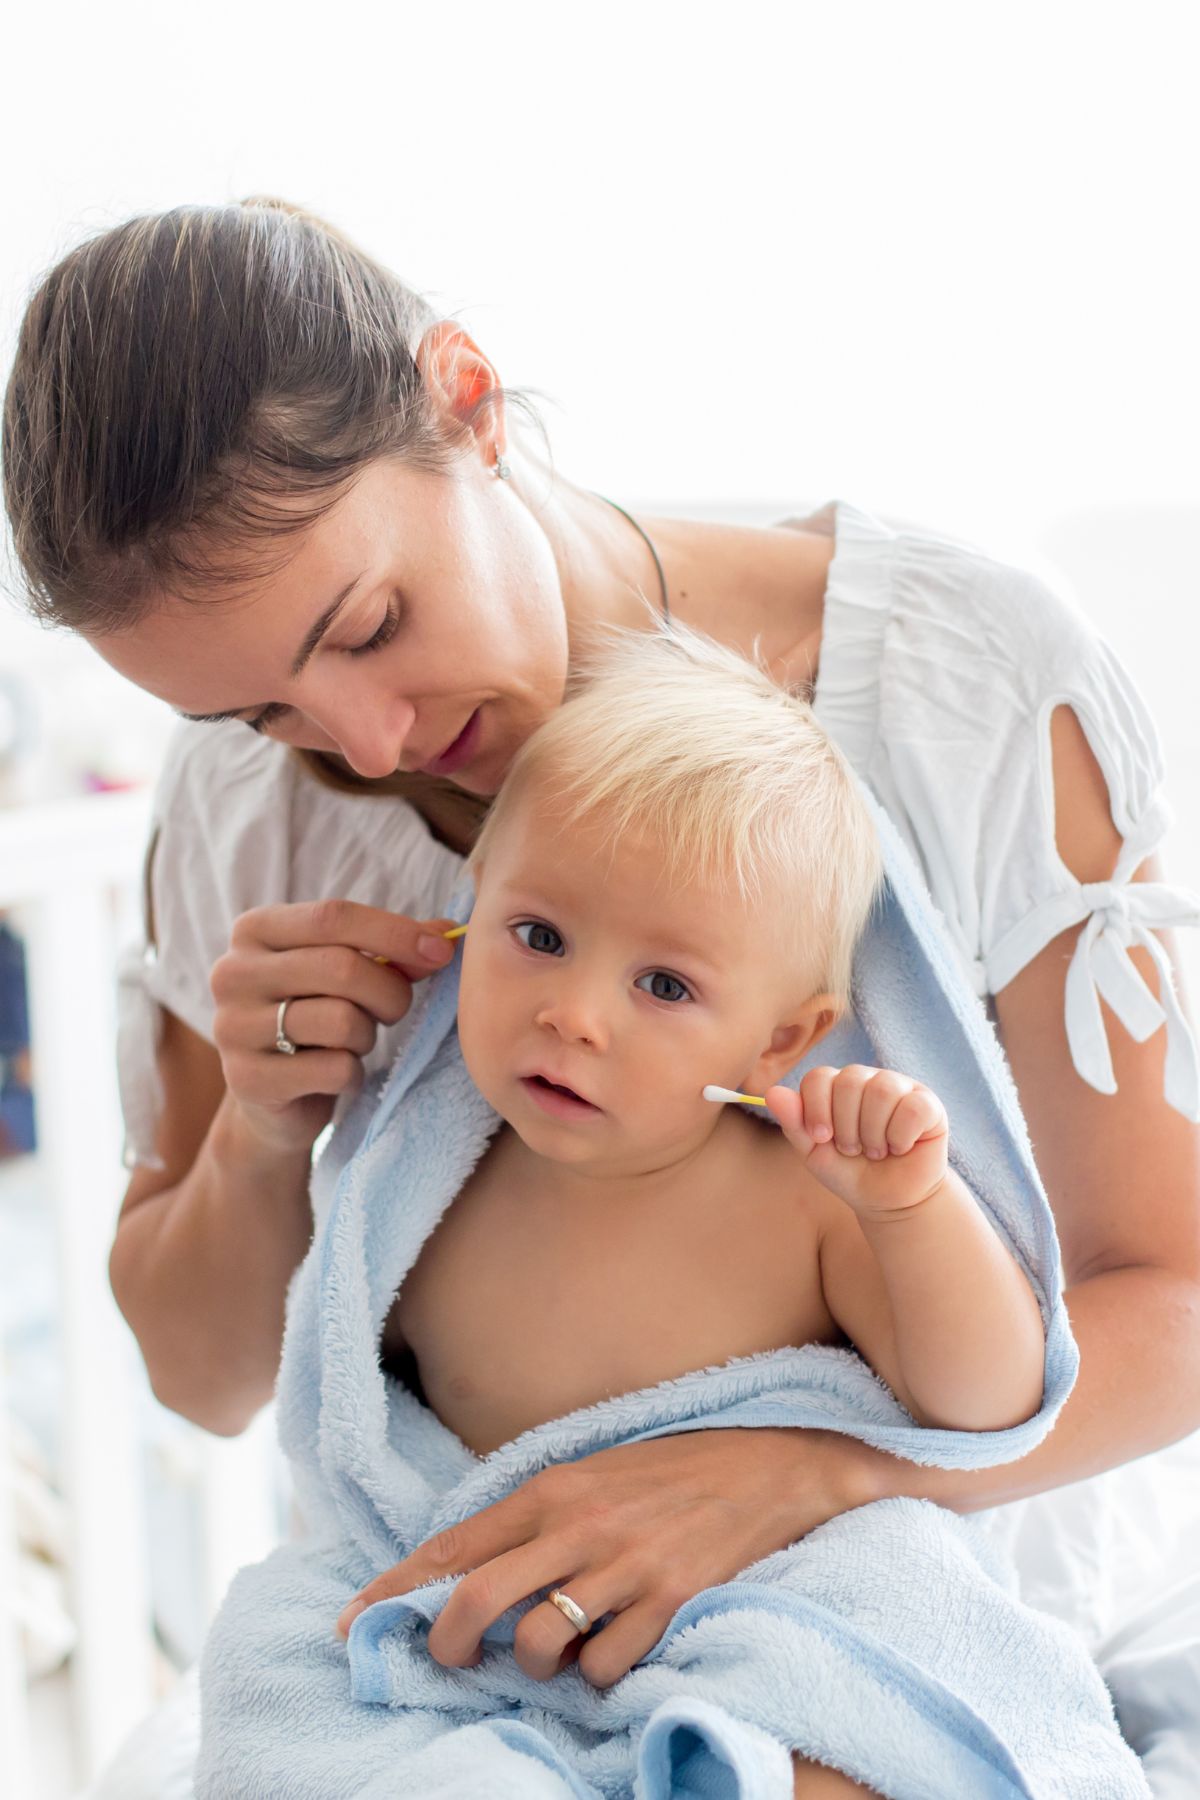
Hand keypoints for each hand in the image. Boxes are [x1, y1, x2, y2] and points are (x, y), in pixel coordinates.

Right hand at [210, 899, 457, 1153]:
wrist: (270, 1097)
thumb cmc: (316, 1017)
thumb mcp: (348, 972)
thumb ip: (393, 949)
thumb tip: (447, 933)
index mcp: (255, 930)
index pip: (334, 916)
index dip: (396, 932)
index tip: (442, 951)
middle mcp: (233, 972)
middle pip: (343, 967)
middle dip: (390, 992)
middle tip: (395, 1010)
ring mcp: (233, 1027)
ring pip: (341, 1020)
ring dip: (366, 1036)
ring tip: (352, 1041)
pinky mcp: (247, 1079)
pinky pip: (334, 1069)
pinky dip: (351, 1074)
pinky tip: (335, 1074)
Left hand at [335, 1428, 880, 1686]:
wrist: (773, 1468)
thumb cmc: (673, 1473)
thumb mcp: (593, 1477)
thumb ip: (534, 1519)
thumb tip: (464, 1568)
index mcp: (552, 1489)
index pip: (452, 1547)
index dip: (394, 1591)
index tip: (352, 1624)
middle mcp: (579, 1525)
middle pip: (478, 1600)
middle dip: (449, 1645)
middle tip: (451, 1660)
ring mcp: (625, 1566)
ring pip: (540, 1644)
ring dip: (537, 1664)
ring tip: (557, 1652)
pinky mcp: (671, 1601)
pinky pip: (606, 1666)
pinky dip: (598, 1675)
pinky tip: (612, 1651)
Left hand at [765, 1066, 947, 1216]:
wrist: (890, 1202)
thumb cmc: (850, 1173)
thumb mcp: (815, 1153)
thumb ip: (794, 1124)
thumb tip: (772, 1093)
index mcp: (837, 1086)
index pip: (819, 1076)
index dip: (816, 1108)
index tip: (822, 1138)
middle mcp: (868, 1079)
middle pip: (849, 1080)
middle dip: (846, 1126)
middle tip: (853, 1149)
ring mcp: (900, 1088)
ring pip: (881, 1091)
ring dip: (873, 1133)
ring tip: (876, 1151)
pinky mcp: (928, 1104)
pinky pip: (912, 1107)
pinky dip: (900, 1136)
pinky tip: (900, 1148)